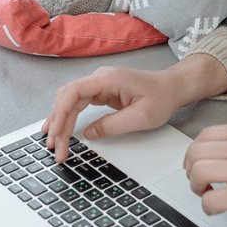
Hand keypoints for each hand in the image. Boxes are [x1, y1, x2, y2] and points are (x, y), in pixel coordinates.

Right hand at [41, 55, 226, 161]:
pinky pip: (77, 103)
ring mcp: (99, 84)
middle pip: (67, 98)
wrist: (173, 87)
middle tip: (54, 148)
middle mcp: (99, 78)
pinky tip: (59, 128)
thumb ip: (112, 125)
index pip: (73, 92)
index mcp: (108, 79)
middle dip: (58, 123)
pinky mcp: (101, 92)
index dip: (61, 113)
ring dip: (59, 120)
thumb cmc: (162, 97)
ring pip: (69, 100)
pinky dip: (67, 116)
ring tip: (52, 142)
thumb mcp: (141, 117)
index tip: (56, 134)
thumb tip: (88, 134)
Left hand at [181, 122, 226, 226]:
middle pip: (196, 152)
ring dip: (197, 188)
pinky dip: (209, 208)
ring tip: (209, 195)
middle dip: (191, 171)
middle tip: (200, 184)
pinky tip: (220, 208)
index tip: (198, 165)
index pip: (205, 135)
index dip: (195, 153)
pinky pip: (210, 200)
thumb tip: (217, 157)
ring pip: (198, 173)